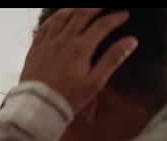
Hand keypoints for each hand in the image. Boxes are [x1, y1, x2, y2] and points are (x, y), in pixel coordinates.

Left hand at [20, 8, 137, 111]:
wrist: (38, 105)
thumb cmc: (68, 97)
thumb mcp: (95, 82)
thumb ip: (112, 59)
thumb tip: (131, 41)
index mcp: (80, 48)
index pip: (102, 25)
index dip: (115, 18)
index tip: (124, 15)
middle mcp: (63, 40)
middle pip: (81, 14)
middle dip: (95, 7)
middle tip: (104, 7)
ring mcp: (47, 42)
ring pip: (61, 16)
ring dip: (74, 8)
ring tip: (84, 7)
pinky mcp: (35, 48)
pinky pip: (44, 26)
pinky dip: (54, 17)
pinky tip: (59, 16)